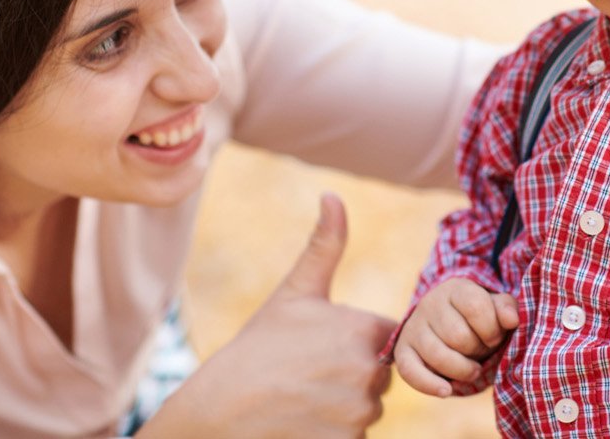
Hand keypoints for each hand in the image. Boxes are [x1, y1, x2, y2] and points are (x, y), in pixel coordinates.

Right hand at [146, 194, 393, 437]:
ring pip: (367, 410)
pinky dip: (333, 433)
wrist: (218, 413)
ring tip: (301, 398)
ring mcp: (360, 417)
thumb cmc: (256, 349)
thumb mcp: (294, 294)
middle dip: (351, 376)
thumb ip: (325, 245)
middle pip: (381, 376)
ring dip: (342, 407)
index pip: (390, 338)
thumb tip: (333, 195)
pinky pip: (354, 437)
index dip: (358, 341)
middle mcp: (371, 374)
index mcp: (365, 331)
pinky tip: (302, 423)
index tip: (322, 346)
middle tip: (307, 374)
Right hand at [392, 278, 519, 396]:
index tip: (495, 336)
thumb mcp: (494, 308)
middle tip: (481, 350)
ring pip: (439, 356)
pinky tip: (446, 390)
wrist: (445, 323)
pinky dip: (429, 385)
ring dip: (462, 370)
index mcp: (454, 289)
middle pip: (459, 336)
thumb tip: (512, 320)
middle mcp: (430, 304)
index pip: (475, 307)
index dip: (491, 329)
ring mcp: (414, 327)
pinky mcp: (402, 351)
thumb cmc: (477, 319)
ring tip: (472, 370)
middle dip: (478, 350)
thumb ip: (507, 309)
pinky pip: (410, 371)